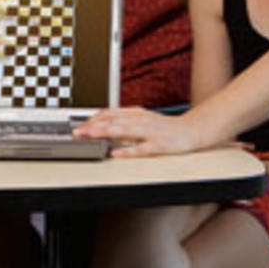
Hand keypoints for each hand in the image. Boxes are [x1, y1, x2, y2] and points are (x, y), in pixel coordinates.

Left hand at [73, 107, 202, 157]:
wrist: (191, 130)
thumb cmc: (165, 127)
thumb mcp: (143, 120)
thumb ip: (124, 123)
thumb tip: (103, 127)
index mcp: (136, 113)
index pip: (110, 113)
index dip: (92, 119)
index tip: (78, 125)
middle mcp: (141, 120)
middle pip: (113, 121)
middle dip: (93, 126)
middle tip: (77, 132)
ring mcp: (149, 132)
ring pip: (124, 130)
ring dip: (106, 132)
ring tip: (91, 135)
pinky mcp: (158, 145)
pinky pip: (141, 148)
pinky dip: (127, 151)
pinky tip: (116, 153)